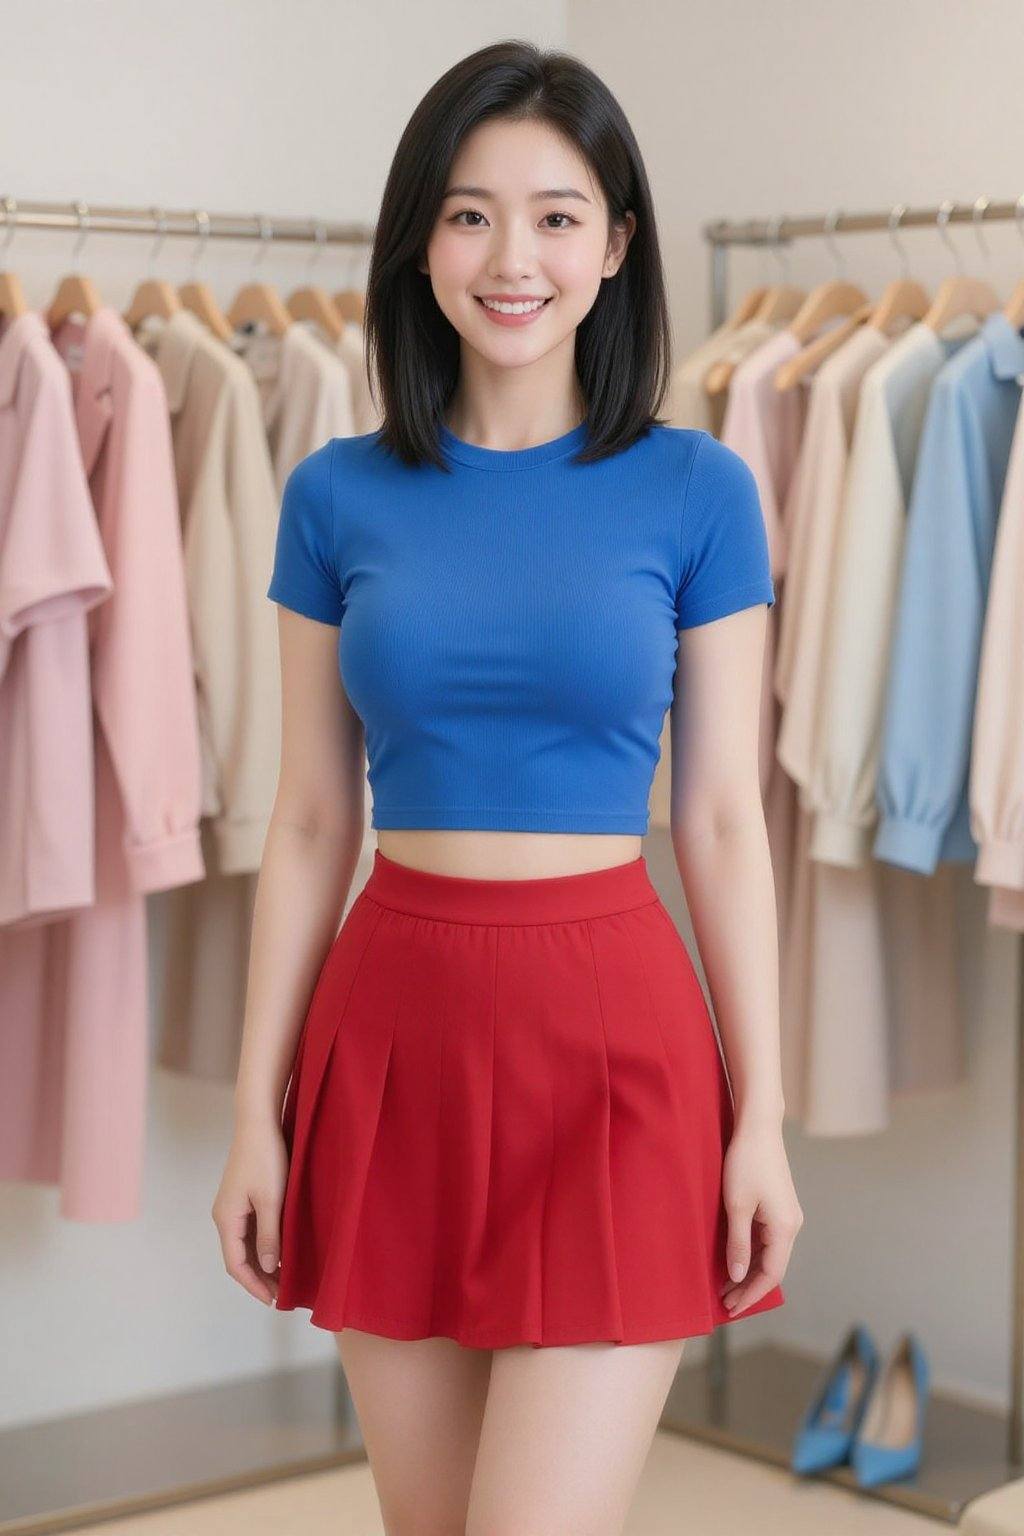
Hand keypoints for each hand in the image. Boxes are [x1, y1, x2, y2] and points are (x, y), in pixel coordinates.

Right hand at [211, 1115, 289, 1306]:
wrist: (258, 1123)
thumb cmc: (265, 1159)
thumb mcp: (271, 1200)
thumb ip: (269, 1235)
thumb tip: (267, 1267)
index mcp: (227, 1219)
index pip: (235, 1264)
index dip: (254, 1285)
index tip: (274, 1300)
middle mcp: (224, 1216)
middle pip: (238, 1257)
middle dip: (259, 1278)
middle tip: (283, 1294)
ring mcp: (232, 1207)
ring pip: (244, 1245)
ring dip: (261, 1263)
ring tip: (284, 1278)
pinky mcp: (242, 1198)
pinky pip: (249, 1231)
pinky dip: (262, 1246)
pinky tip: (279, 1250)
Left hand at [719, 1117, 801, 1315]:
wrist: (758, 1128)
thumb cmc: (745, 1163)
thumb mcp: (737, 1206)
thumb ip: (738, 1244)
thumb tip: (737, 1276)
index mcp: (785, 1228)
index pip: (771, 1275)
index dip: (750, 1294)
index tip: (731, 1309)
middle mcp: (792, 1225)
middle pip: (772, 1268)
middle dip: (748, 1287)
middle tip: (724, 1302)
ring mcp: (787, 1216)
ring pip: (770, 1255)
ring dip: (749, 1271)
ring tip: (726, 1286)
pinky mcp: (779, 1207)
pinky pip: (768, 1240)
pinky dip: (752, 1254)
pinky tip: (736, 1259)